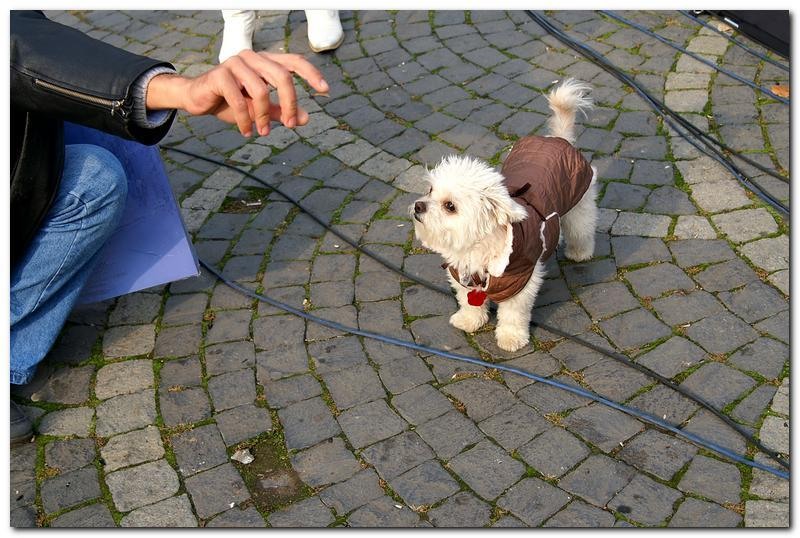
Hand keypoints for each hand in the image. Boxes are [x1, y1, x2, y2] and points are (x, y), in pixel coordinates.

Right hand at [147, 51, 327, 136]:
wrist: (198, 100)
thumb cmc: (231, 102)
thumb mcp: (260, 109)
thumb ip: (281, 111)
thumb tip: (305, 118)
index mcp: (265, 62)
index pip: (294, 61)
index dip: (311, 73)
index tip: (325, 90)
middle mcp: (252, 57)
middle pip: (282, 76)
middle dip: (289, 103)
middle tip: (290, 125)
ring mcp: (235, 63)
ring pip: (261, 90)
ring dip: (265, 116)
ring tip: (263, 132)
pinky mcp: (220, 75)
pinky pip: (239, 100)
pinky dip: (246, 119)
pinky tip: (246, 131)